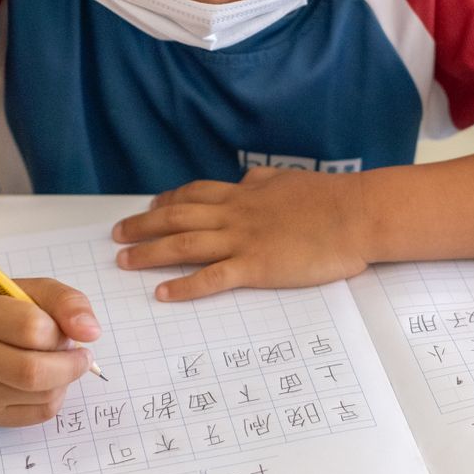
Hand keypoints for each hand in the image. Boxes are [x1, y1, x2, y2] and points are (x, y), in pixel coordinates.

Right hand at [0, 278, 100, 426]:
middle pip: (33, 372)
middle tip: (81, 356)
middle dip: (70, 364)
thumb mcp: (42, 291)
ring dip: (65, 379)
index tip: (70, 331)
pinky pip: (42, 412)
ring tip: (55, 362)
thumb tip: (91, 332)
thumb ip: (70, 303)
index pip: (32, 328)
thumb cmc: (15, 309)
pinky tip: (48, 380)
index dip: (60, 331)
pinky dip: (57, 395)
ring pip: (43, 395)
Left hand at [112, 166, 369, 300]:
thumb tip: (250, 180)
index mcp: (245, 193)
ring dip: (150, 253)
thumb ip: (264, 182)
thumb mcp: (290, 180)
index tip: (149, 207)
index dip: (167, 201)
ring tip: (124, 262)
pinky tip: (163, 294)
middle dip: (143, 226)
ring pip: (184, 246)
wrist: (356, 215)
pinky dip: (184, 286)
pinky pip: (211, 278)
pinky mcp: (256, 267)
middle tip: (117, 235)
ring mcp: (243, 240)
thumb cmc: (331, 198)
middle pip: (177, 218)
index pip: (194, 194)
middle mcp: (236, 214)